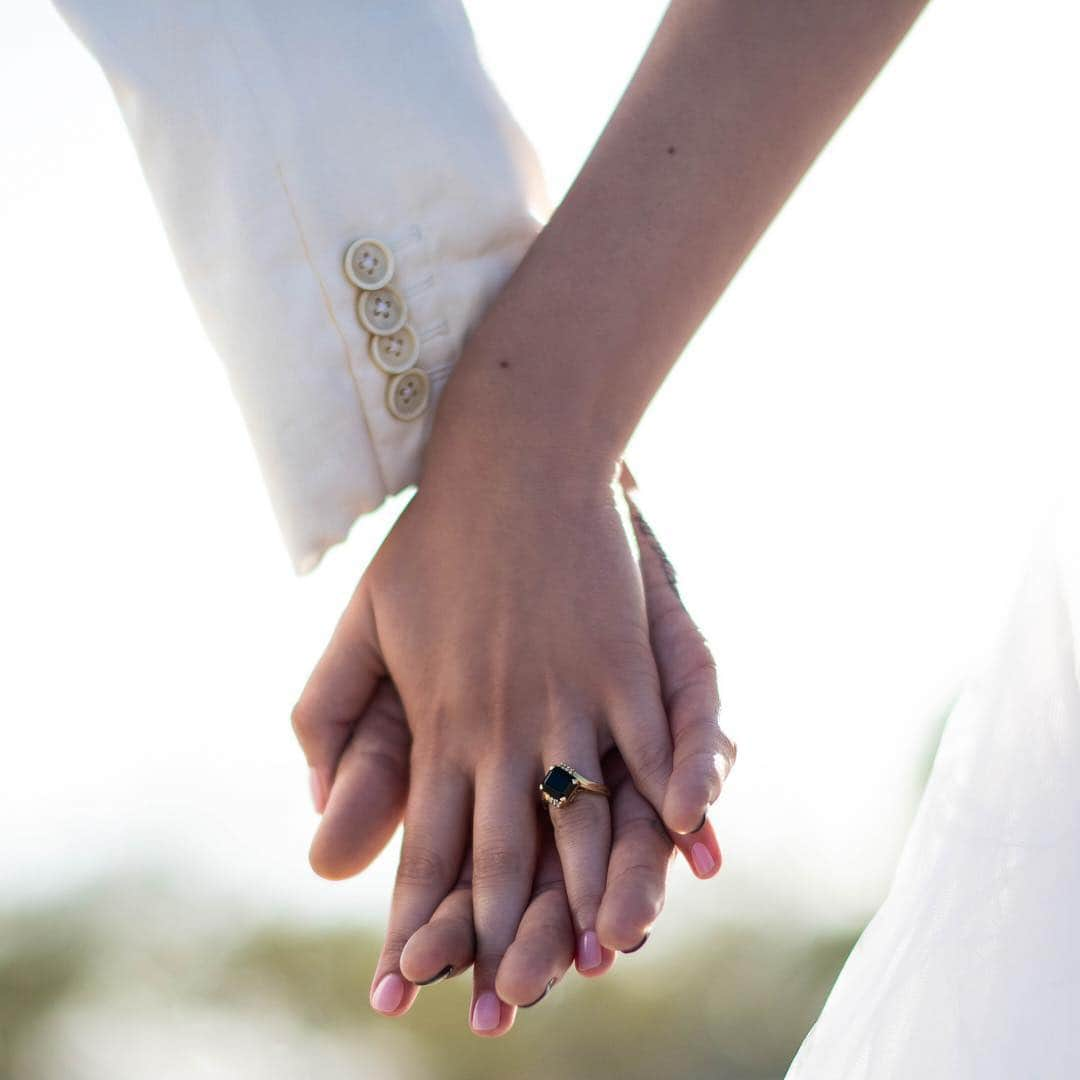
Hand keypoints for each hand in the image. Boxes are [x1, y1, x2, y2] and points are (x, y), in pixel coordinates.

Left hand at [302, 466, 733, 1034]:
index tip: (410, 984)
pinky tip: (684, 849)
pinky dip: (670, 799)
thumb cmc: (434, 542)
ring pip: (584, 816)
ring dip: (592, 892)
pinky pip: (652, 745)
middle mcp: (500, 723)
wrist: (509, 458)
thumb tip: (319, 812)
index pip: (428, 844)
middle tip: (501, 1010)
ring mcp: (568, 692)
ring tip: (595, 960)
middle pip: (505, 851)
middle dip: (504, 936)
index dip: (423, 917)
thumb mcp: (360, 623)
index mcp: (437, 722)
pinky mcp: (623, 658)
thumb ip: (330, 715)